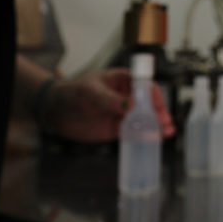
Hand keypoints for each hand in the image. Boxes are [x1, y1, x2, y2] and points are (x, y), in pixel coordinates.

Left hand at [44, 69, 174, 142]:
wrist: (56, 112)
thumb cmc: (72, 94)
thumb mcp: (90, 93)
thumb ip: (109, 99)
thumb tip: (131, 105)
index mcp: (122, 81)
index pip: (144, 85)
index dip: (154, 95)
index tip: (158, 106)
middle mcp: (126, 97)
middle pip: (149, 104)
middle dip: (159, 113)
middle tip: (165, 122)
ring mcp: (122, 113)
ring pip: (144, 119)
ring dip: (156, 126)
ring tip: (166, 133)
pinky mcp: (117, 128)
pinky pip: (133, 132)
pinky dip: (144, 136)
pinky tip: (152, 140)